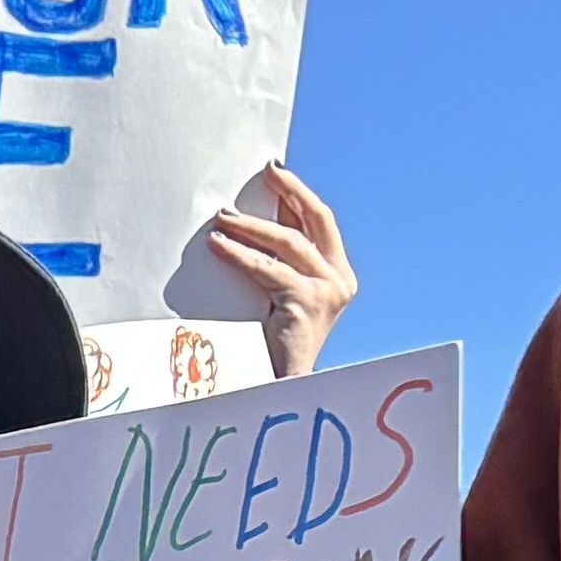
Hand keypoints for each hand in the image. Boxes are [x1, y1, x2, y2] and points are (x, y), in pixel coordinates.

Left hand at [209, 165, 357, 379]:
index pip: (319, 223)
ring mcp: (328, 291)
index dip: (298, 195)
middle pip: (316, 220)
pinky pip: (268, 269)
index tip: (275, 172)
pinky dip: (240, 254)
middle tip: (265, 172)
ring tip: (223, 217)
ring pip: (289, 242)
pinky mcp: (307, 303)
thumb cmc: (274, 347)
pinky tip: (219, 246)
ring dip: (253, 224)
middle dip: (291, 190)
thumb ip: (278, 262)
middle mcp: (340, 280)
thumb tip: (255, 220)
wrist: (283, 388)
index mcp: (338, 276)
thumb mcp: (280, 296)